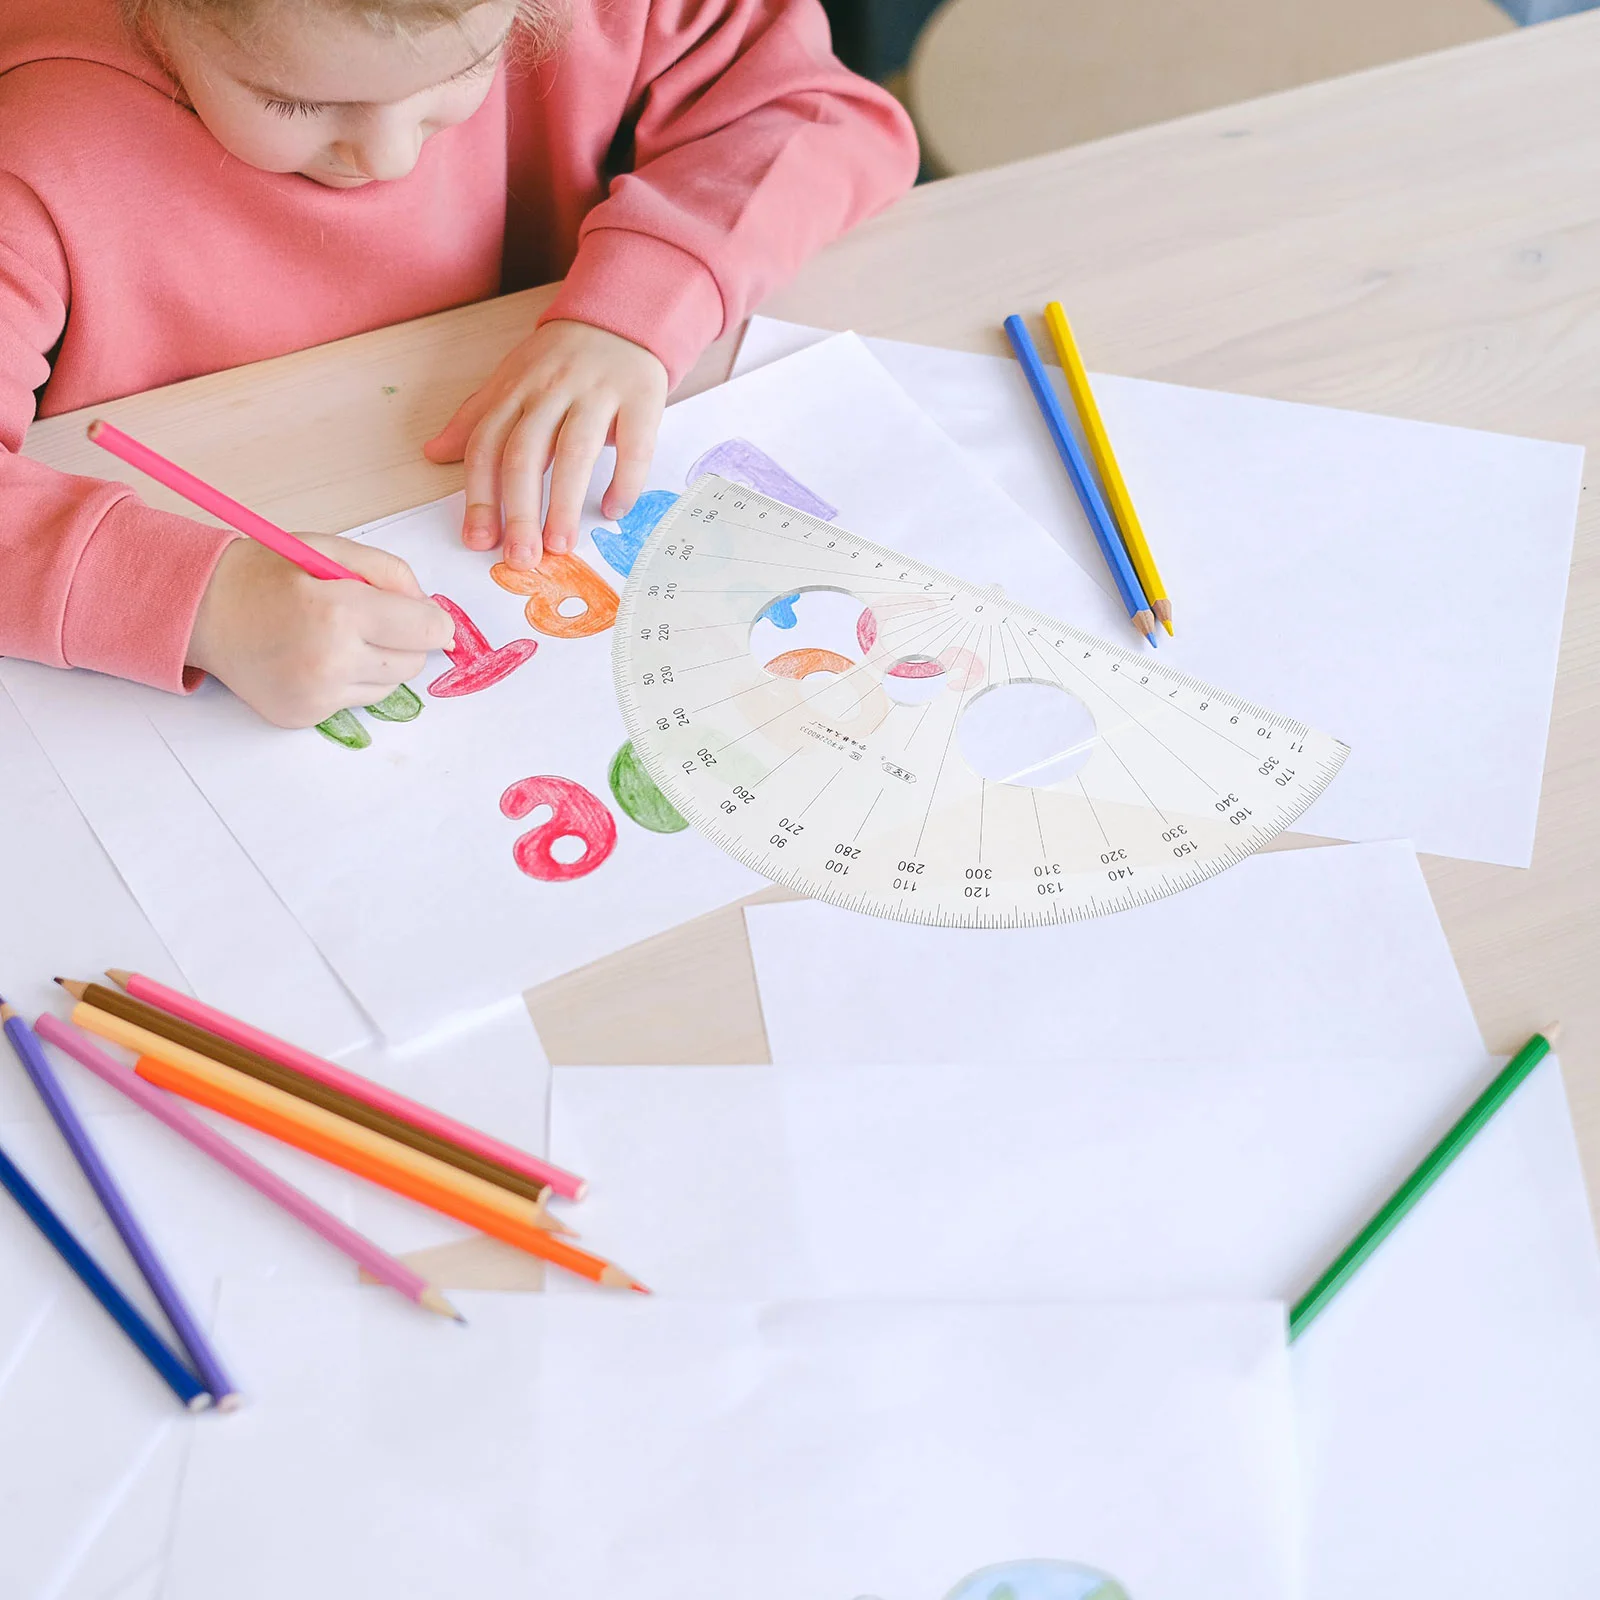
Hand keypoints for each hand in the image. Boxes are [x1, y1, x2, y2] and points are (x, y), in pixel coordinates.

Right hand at [186, 535, 455, 727]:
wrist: (202, 611)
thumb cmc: (266, 574)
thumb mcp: (329, 549)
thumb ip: (390, 573)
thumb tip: (433, 612)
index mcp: (341, 612)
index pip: (428, 631)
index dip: (432, 620)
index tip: (420, 613)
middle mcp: (331, 661)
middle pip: (414, 663)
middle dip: (404, 640)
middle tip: (369, 618)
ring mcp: (316, 696)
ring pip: (390, 686)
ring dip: (378, 663)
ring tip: (337, 637)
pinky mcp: (304, 717)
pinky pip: (356, 702)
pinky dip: (349, 681)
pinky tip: (316, 658)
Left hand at [422, 319, 667, 569]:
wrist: (620, 318)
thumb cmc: (561, 360)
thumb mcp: (511, 381)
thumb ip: (476, 419)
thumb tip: (433, 454)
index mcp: (515, 390)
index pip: (488, 445)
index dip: (480, 496)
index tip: (479, 541)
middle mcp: (551, 390)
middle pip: (526, 453)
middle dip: (520, 510)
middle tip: (521, 558)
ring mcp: (597, 392)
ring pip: (575, 451)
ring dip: (565, 503)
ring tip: (561, 546)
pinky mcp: (641, 397)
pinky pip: (634, 445)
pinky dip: (624, 481)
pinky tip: (614, 510)